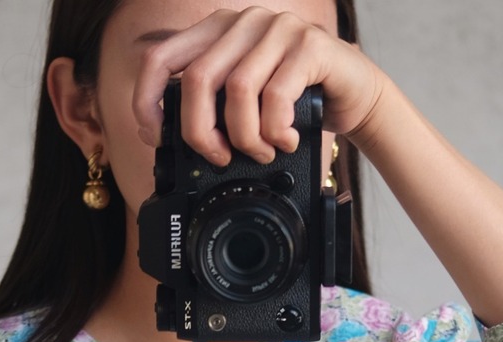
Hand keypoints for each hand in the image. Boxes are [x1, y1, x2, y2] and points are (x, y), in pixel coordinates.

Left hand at [131, 5, 389, 164]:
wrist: (354, 93)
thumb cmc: (296, 102)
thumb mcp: (243, 102)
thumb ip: (210, 107)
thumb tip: (169, 140)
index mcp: (217, 31)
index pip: (161, 58)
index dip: (148, 101)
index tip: (157, 138)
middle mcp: (243, 22)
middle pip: (196, 80)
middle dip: (201, 133)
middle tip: (219, 157)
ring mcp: (277, 28)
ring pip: (237, 91)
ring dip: (245, 137)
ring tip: (260, 153)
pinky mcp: (309, 45)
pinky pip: (276, 95)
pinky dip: (276, 130)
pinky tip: (285, 141)